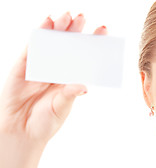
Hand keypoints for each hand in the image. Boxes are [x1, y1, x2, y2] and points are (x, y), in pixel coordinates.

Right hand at [0, 12, 107, 143]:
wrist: (20, 131)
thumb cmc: (44, 122)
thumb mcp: (61, 107)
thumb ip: (70, 94)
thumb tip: (84, 86)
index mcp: (69, 79)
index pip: (83, 57)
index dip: (92, 43)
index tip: (103, 30)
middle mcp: (57, 70)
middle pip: (67, 45)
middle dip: (75, 30)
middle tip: (83, 17)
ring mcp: (40, 66)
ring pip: (51, 42)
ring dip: (58, 27)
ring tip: (68, 15)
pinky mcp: (24, 66)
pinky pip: (33, 47)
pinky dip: (40, 34)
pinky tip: (47, 22)